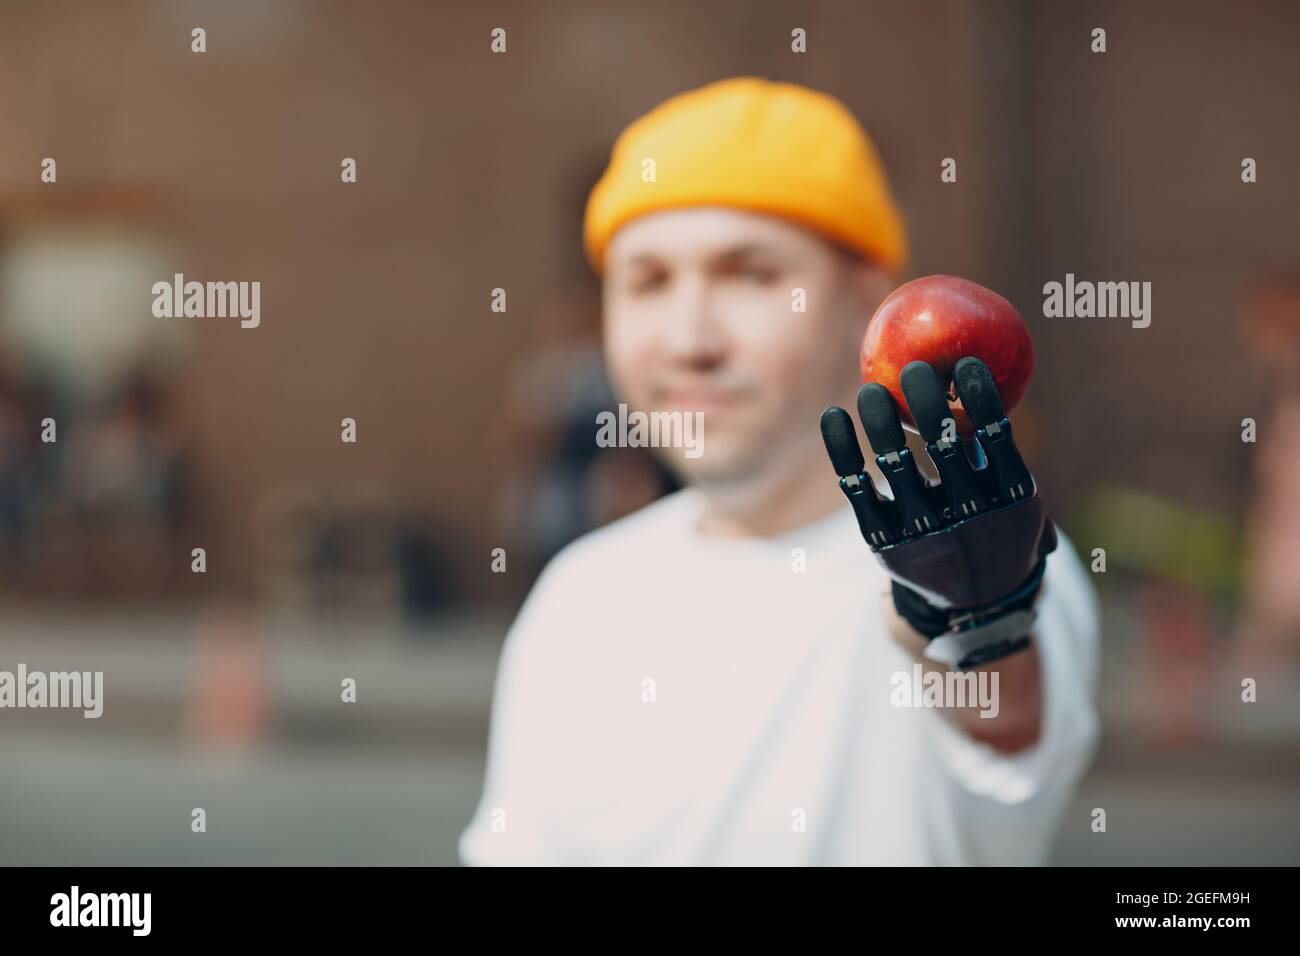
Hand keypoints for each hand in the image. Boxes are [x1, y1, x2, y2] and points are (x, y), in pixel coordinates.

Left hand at [820, 357, 1056, 669]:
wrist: (975, 601)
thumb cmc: (996, 527)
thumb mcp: (1017, 499)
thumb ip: (1002, 449)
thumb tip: (986, 376)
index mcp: (1011, 500)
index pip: (998, 439)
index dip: (981, 398)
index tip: (964, 361)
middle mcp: (969, 516)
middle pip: (946, 447)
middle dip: (930, 402)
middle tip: (915, 368)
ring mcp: (925, 531)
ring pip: (897, 465)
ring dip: (882, 422)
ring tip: (870, 390)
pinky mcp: (883, 541)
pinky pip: (857, 489)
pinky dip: (842, 450)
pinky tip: (832, 416)